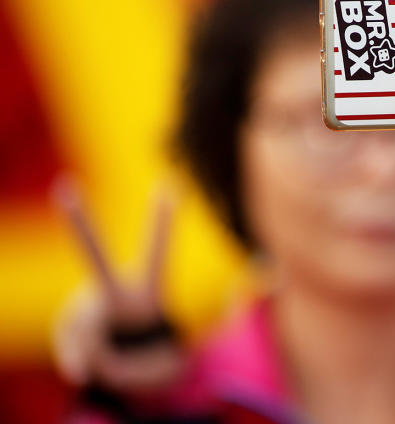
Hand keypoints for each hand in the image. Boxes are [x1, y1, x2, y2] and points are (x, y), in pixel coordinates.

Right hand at [52, 177, 184, 392]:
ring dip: (100, 354)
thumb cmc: (153, 350)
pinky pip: (73, 350)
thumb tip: (82, 369)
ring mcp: (88, 306)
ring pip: (83, 329)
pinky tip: (88, 369)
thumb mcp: (156, 362)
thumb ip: (128, 363)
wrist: (132, 361)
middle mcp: (114, 290)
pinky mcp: (69, 327)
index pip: (160, 250)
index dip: (164, 220)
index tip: (171, 183)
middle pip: (95, 257)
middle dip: (78, 224)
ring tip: (117, 355)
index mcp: (150, 289)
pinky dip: (81, 364)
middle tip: (63, 189)